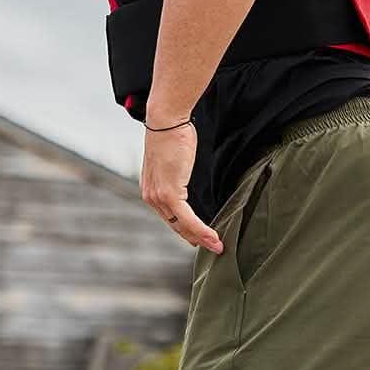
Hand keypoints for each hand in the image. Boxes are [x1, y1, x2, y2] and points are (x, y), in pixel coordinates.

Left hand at [140, 121, 222, 253]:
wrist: (165, 121)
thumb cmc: (172, 134)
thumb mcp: (175, 160)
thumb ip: (179, 175)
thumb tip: (189, 180)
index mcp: (151, 190)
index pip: (170, 217)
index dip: (187, 230)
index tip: (201, 238)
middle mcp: (152, 197)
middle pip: (176, 226)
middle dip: (196, 239)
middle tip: (213, 248)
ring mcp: (159, 197)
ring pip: (182, 226)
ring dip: (202, 239)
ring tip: (218, 247)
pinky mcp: (169, 194)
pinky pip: (188, 219)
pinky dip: (202, 230)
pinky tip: (214, 237)